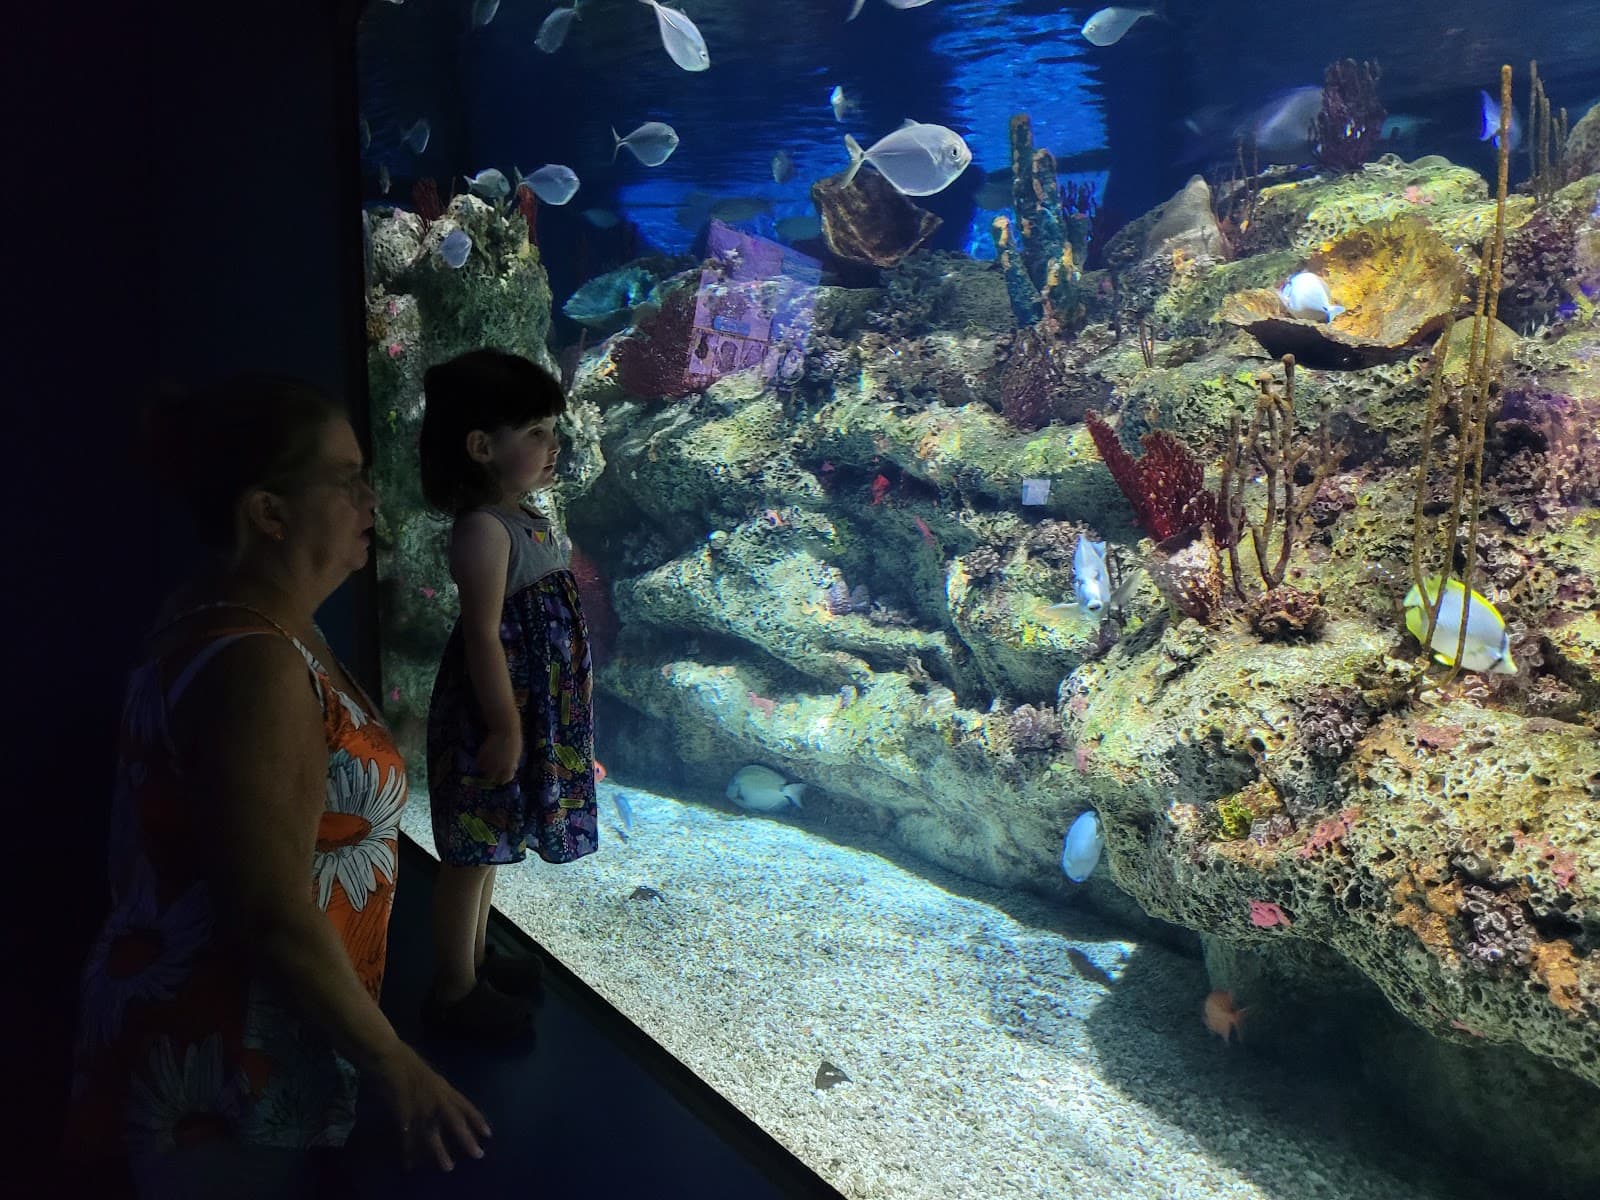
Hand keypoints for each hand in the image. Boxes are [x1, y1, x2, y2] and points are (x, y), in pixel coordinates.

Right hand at [371, 1041, 491, 1171]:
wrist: (390, 1058)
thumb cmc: (411, 1066)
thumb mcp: (433, 1079)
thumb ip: (442, 1093)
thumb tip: (451, 1108)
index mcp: (445, 1089)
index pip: (466, 1106)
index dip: (478, 1119)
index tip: (489, 1134)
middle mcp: (437, 1098)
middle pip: (455, 1120)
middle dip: (466, 1138)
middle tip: (477, 1154)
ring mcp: (421, 1106)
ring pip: (433, 1132)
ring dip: (440, 1151)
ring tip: (448, 1167)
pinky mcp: (403, 1112)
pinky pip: (408, 1135)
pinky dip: (410, 1150)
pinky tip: (412, 1162)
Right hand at [474, 731, 521, 784]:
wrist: (505, 730)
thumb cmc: (513, 741)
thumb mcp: (517, 754)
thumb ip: (513, 763)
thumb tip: (512, 769)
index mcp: (509, 768)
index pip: (505, 779)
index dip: (502, 779)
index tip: (500, 777)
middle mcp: (498, 767)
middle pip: (490, 777)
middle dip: (490, 775)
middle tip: (490, 771)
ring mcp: (489, 761)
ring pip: (482, 770)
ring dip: (484, 768)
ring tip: (485, 763)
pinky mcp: (482, 754)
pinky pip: (478, 762)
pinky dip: (479, 761)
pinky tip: (482, 756)